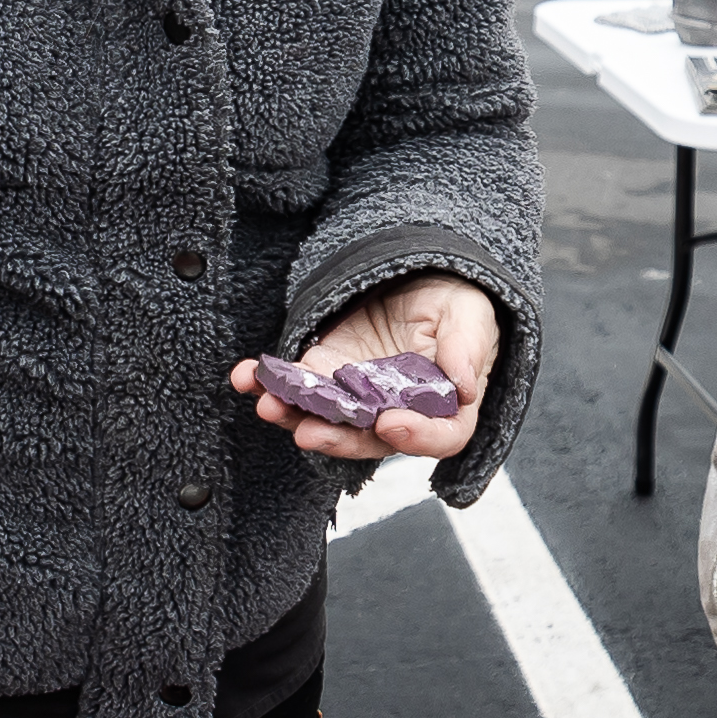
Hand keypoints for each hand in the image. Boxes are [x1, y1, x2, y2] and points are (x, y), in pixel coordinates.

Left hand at [231, 277, 498, 462]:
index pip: (440, 436)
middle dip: (335, 438)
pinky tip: (246, 376)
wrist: (416, 278)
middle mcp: (400, 413)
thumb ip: (467, 346)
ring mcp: (358, 399)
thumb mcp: (470, 313)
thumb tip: (465, 387)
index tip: (389, 423)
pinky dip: (270, 384)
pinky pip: (297, 388)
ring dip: (292, 415)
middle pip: (369, 439)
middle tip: (306, 431)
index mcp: (448, 407)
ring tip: (266, 402)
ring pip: (325, 420)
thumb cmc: (453, 302)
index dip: (416, 437)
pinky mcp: (325, 376)